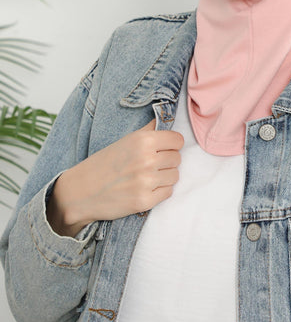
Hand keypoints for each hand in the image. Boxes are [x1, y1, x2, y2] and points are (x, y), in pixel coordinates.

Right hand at [46, 119, 183, 236]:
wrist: (80, 192)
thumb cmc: (102, 164)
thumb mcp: (125, 140)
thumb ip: (148, 131)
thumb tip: (166, 120)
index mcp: (143, 141)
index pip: (178, 140)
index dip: (171, 144)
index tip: (163, 148)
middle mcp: (147, 160)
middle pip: (177, 158)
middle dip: (167, 161)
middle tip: (150, 164)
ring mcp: (147, 182)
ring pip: (175, 176)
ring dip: (164, 176)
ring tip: (146, 176)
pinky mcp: (145, 201)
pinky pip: (168, 192)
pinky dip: (160, 191)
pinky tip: (144, 188)